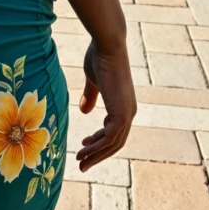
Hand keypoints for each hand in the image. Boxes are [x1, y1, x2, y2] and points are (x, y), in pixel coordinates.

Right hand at [76, 40, 136, 171]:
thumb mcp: (93, 80)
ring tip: (80, 161)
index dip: (99, 142)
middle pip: (115, 143)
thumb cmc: (99, 57)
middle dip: (98, 155)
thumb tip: (84, 111)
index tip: (84, 145)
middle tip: (82, 164)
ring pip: (113, 144)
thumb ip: (91, 96)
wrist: (108, 45)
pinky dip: (98, 147)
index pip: (114, 132)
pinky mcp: (122, 114)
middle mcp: (128, 112)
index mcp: (123, 105)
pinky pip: (110, 138)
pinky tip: (85, 150)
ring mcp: (127, 114)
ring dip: (96, 155)